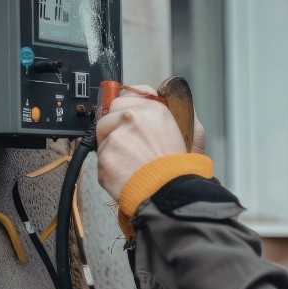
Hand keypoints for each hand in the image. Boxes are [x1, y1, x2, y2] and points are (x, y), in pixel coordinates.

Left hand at [96, 85, 187, 200]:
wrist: (169, 192)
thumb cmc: (178, 168)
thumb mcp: (186, 133)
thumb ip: (170, 116)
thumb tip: (155, 101)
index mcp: (154, 110)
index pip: (127, 96)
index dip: (124, 108)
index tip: (123, 115)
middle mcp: (133, 118)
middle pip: (109, 113)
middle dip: (113, 126)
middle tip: (126, 143)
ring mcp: (117, 136)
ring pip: (103, 138)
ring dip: (112, 150)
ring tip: (130, 164)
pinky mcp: (105, 155)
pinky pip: (101, 158)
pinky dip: (109, 168)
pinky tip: (125, 174)